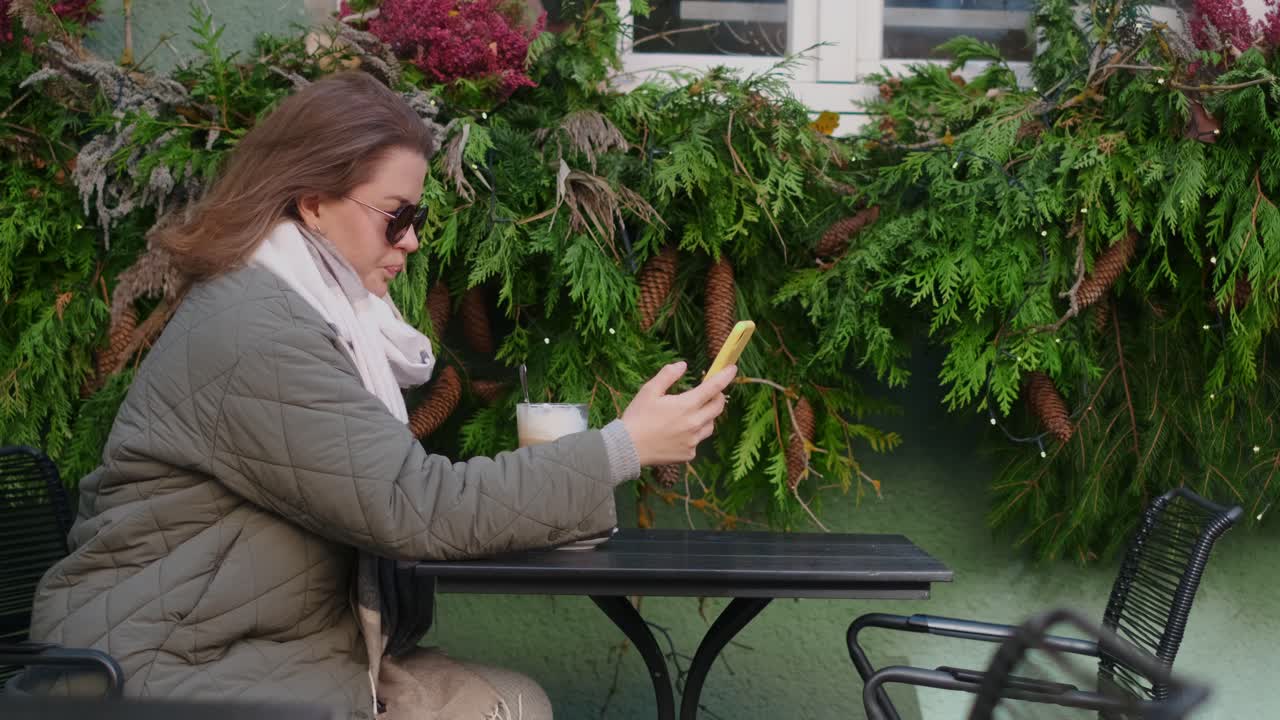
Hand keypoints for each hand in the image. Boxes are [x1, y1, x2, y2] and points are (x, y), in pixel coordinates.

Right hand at [620, 361, 737, 465]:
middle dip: (718, 396)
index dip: (725, 376)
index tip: (732, 369)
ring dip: (707, 416)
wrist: (627, 448)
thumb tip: (683, 365)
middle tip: (711, 392)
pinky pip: (698, 441)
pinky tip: (679, 433)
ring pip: (710, 425)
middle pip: (718, 407)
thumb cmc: (637, 417)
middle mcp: (694, 424)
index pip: (713, 387)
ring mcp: (693, 441)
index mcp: (686, 405)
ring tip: (692, 413)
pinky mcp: (688, 454)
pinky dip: (694, 434)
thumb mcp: (649, 391)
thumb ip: (668, 375)